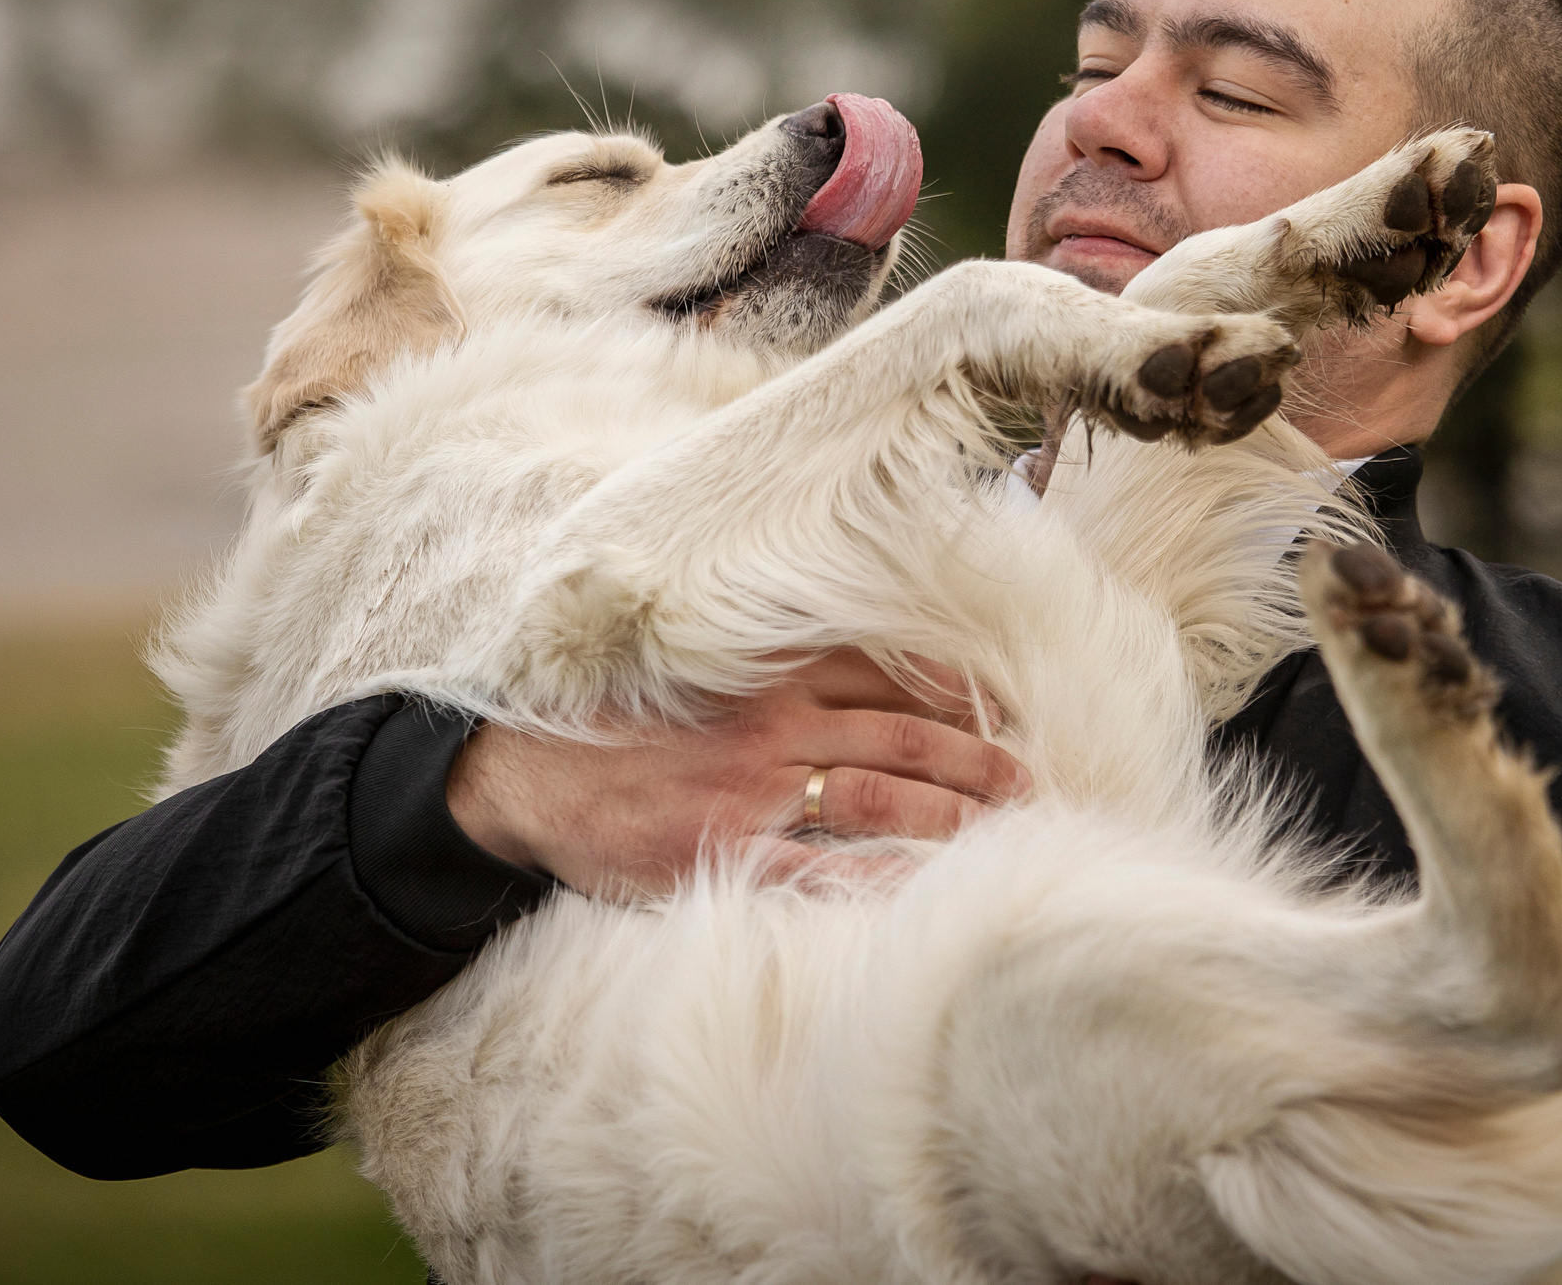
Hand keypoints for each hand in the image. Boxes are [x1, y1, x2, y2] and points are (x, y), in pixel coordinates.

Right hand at [444, 650, 1026, 897]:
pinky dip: (879, 880)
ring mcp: (753, 792)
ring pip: (881, 799)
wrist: (526, 778)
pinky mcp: (725, 852)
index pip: (888, 675)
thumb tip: (862, 672)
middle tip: (1035, 782)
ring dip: (955, 815)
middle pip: (906, 738)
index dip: (955, 695)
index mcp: (770, 677)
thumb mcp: (701, 674)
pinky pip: (821, 872)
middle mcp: (774, 725)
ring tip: (1009, 832)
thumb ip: (776, 669)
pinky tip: (928, 892)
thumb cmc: (619, 728)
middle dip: (980, 760)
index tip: (1004, 713)